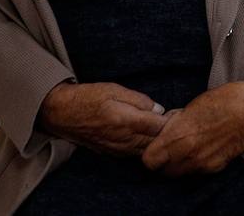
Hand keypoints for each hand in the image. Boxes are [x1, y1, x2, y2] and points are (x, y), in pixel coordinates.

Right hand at [38, 82, 167, 156]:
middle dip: (167, 133)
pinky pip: (136, 154)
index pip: (159, 126)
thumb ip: (138, 100)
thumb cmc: (88, 97)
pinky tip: (149, 137)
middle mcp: (124, 139)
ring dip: (157, 142)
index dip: (172, 121)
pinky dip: (145, 147)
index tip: (180, 114)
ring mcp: (119, 149)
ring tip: (165, 130)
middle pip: (156, 142)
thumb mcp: (114, 89)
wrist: (63, 114)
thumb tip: (159, 109)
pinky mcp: (113, 153)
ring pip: (147, 150)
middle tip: (177, 122)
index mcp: (126, 121)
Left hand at [141, 81, 243, 175]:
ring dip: (176, 164)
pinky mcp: (215, 167)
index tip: (154, 144)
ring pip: (178, 174)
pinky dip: (193, 164)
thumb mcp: (192, 105)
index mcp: (179, 135)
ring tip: (183, 148)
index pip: (149, 160)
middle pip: (162, 171)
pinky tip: (200, 148)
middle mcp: (189, 154)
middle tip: (167, 147)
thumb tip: (165, 127)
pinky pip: (195, 171)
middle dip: (162, 161)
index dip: (149, 152)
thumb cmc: (223, 101)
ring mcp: (202, 163)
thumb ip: (175, 121)